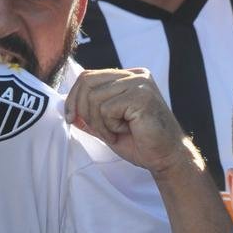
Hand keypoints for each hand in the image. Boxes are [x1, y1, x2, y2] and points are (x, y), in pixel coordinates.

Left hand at [64, 68, 199, 176]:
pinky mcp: (141, 96)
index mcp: (128, 77)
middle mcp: (135, 75)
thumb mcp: (107, 125)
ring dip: (99, 123)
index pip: (88, 77)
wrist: (166, 158)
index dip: (73, 98)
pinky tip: (125, 132)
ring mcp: (140, 83)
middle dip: (82, 110)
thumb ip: (89, 114)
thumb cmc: (140, 143)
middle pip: (87, 82)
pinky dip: (109, 127)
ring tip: (116, 133)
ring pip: (94, 97)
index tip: (70, 118)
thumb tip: (66, 108)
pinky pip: (106, 109)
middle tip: (98, 131)